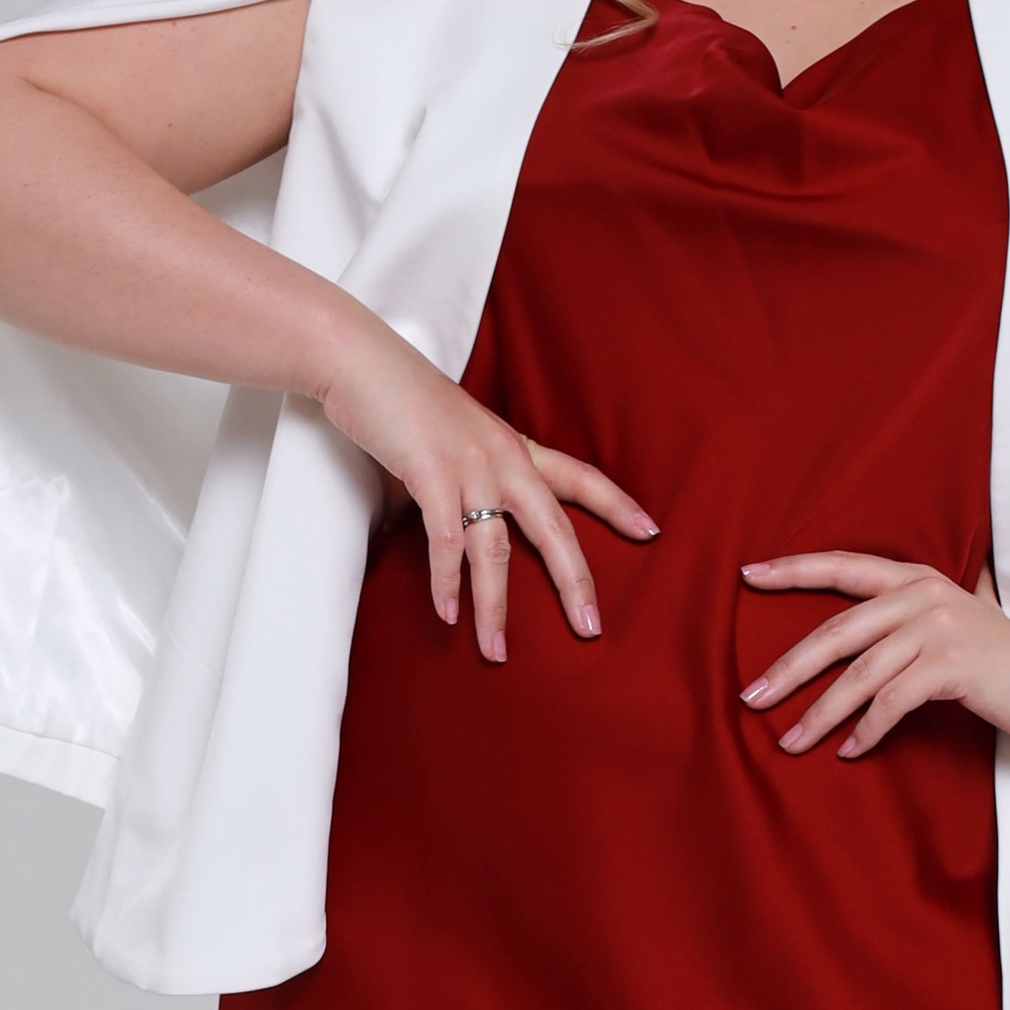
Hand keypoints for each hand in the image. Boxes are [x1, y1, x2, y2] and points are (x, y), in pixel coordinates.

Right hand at [318, 325, 657, 659]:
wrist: (359, 358)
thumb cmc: (398, 400)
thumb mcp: (447, 440)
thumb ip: (459, 484)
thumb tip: (444, 530)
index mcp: (512, 445)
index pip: (578, 477)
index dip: (616, 504)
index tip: (650, 530)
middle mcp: (502, 456)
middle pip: (554, 527)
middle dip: (575, 582)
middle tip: (591, 628)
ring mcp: (468, 465)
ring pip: (494, 549)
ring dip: (495, 606)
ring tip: (496, 651)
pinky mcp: (430, 473)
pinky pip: (446, 541)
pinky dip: (448, 583)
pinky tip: (450, 615)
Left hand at [737, 552, 1009, 752]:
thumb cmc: (1003, 662)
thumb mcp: (952, 626)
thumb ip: (910, 618)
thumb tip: (851, 639)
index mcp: (917, 580)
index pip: (844, 567)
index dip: (794, 570)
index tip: (747, 576)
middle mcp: (924, 596)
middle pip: (837, 631)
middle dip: (789, 669)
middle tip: (751, 699)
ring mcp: (940, 627)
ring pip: (860, 674)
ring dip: (820, 714)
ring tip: (791, 742)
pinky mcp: (954, 665)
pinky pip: (892, 701)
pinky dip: (867, 730)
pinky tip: (851, 751)